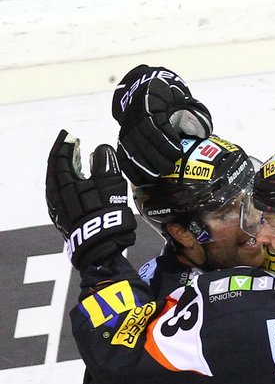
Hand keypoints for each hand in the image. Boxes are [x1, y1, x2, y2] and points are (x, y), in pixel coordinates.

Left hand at [46, 130, 136, 269]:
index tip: (70, 136)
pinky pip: (62, 197)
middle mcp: (55, 195)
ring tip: (76, 166)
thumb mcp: (110, 183)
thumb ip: (104, 162)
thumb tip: (100, 150)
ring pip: (57, 185)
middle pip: (55, 170)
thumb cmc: (105, 214)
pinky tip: (77, 188)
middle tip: (71, 147)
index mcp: (62, 182)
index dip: (65, 144)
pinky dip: (68, 187)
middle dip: (63, 157)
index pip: (60, 157)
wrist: (100, 247)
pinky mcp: (64, 221)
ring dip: (65, 173)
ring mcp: (58, 210)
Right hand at [112, 64, 212, 182]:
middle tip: (170, 168)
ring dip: (145, 166)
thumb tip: (204, 133)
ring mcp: (127, 130)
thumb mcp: (183, 101)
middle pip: (143, 141)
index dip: (166, 140)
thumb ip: (195, 116)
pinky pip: (122, 157)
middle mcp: (135, 118)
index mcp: (151, 104)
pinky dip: (130, 170)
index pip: (155, 124)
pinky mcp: (123, 141)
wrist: (146, 96)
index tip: (178, 151)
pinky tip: (141, 180)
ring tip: (158, 176)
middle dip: (157, 158)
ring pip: (132, 151)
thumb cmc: (169, 102)